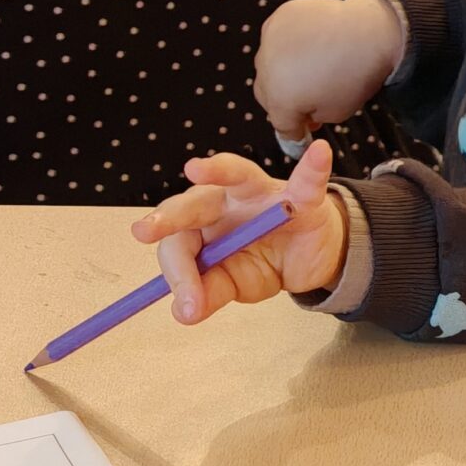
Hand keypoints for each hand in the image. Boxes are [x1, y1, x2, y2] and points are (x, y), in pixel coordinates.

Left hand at [131, 139, 345, 323]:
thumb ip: (209, 293)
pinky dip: (313, 168)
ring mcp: (264, 194)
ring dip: (217, 170)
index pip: (180, 241)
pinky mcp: (303, 197)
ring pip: (237, 175)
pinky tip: (319, 153)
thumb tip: (185, 312)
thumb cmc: (265, 261)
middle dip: (170, 216)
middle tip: (146, 231)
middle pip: (194, 203)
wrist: (310, 257)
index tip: (187, 305)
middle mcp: (226, 200)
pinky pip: (307, 182)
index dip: (179, 272)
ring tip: (196, 169)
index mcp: (203, 224)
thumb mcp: (234, 284)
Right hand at [253, 0, 402, 143]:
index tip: (302, 132)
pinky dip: (285, 47)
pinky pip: (274, 40)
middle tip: (306, 100)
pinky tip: (307, 47)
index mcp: (281, 99)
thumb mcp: (336, 113)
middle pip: (267, 95)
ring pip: (267, 66)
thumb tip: (302, 114)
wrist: (369, 31)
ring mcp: (270, 41)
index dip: (294, 132)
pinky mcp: (278, 18)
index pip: (281, 125)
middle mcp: (267, 71)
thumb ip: (311, 119)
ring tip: (308, 70)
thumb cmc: (356, 74)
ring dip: (282, 72)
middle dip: (284, 101)